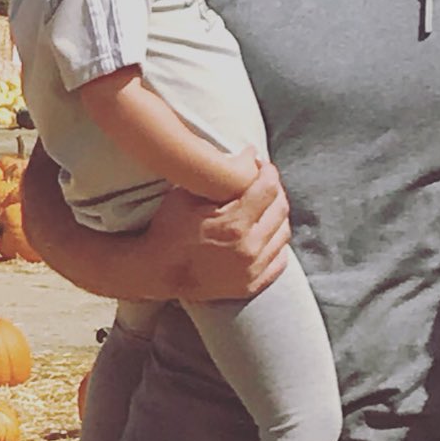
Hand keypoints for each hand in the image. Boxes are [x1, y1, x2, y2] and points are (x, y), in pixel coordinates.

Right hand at [141, 157, 290, 301]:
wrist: (156, 271)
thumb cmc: (169, 229)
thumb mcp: (186, 195)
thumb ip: (218, 175)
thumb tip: (249, 155)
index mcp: (233, 224)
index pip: (268, 188)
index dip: (267, 171)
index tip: (260, 166)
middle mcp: (248, 249)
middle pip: (280, 209)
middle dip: (274, 189)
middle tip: (262, 182)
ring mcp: (251, 270)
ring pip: (283, 233)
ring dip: (277, 215)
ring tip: (262, 207)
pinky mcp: (251, 285)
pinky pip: (280, 259)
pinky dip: (275, 242)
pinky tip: (263, 232)